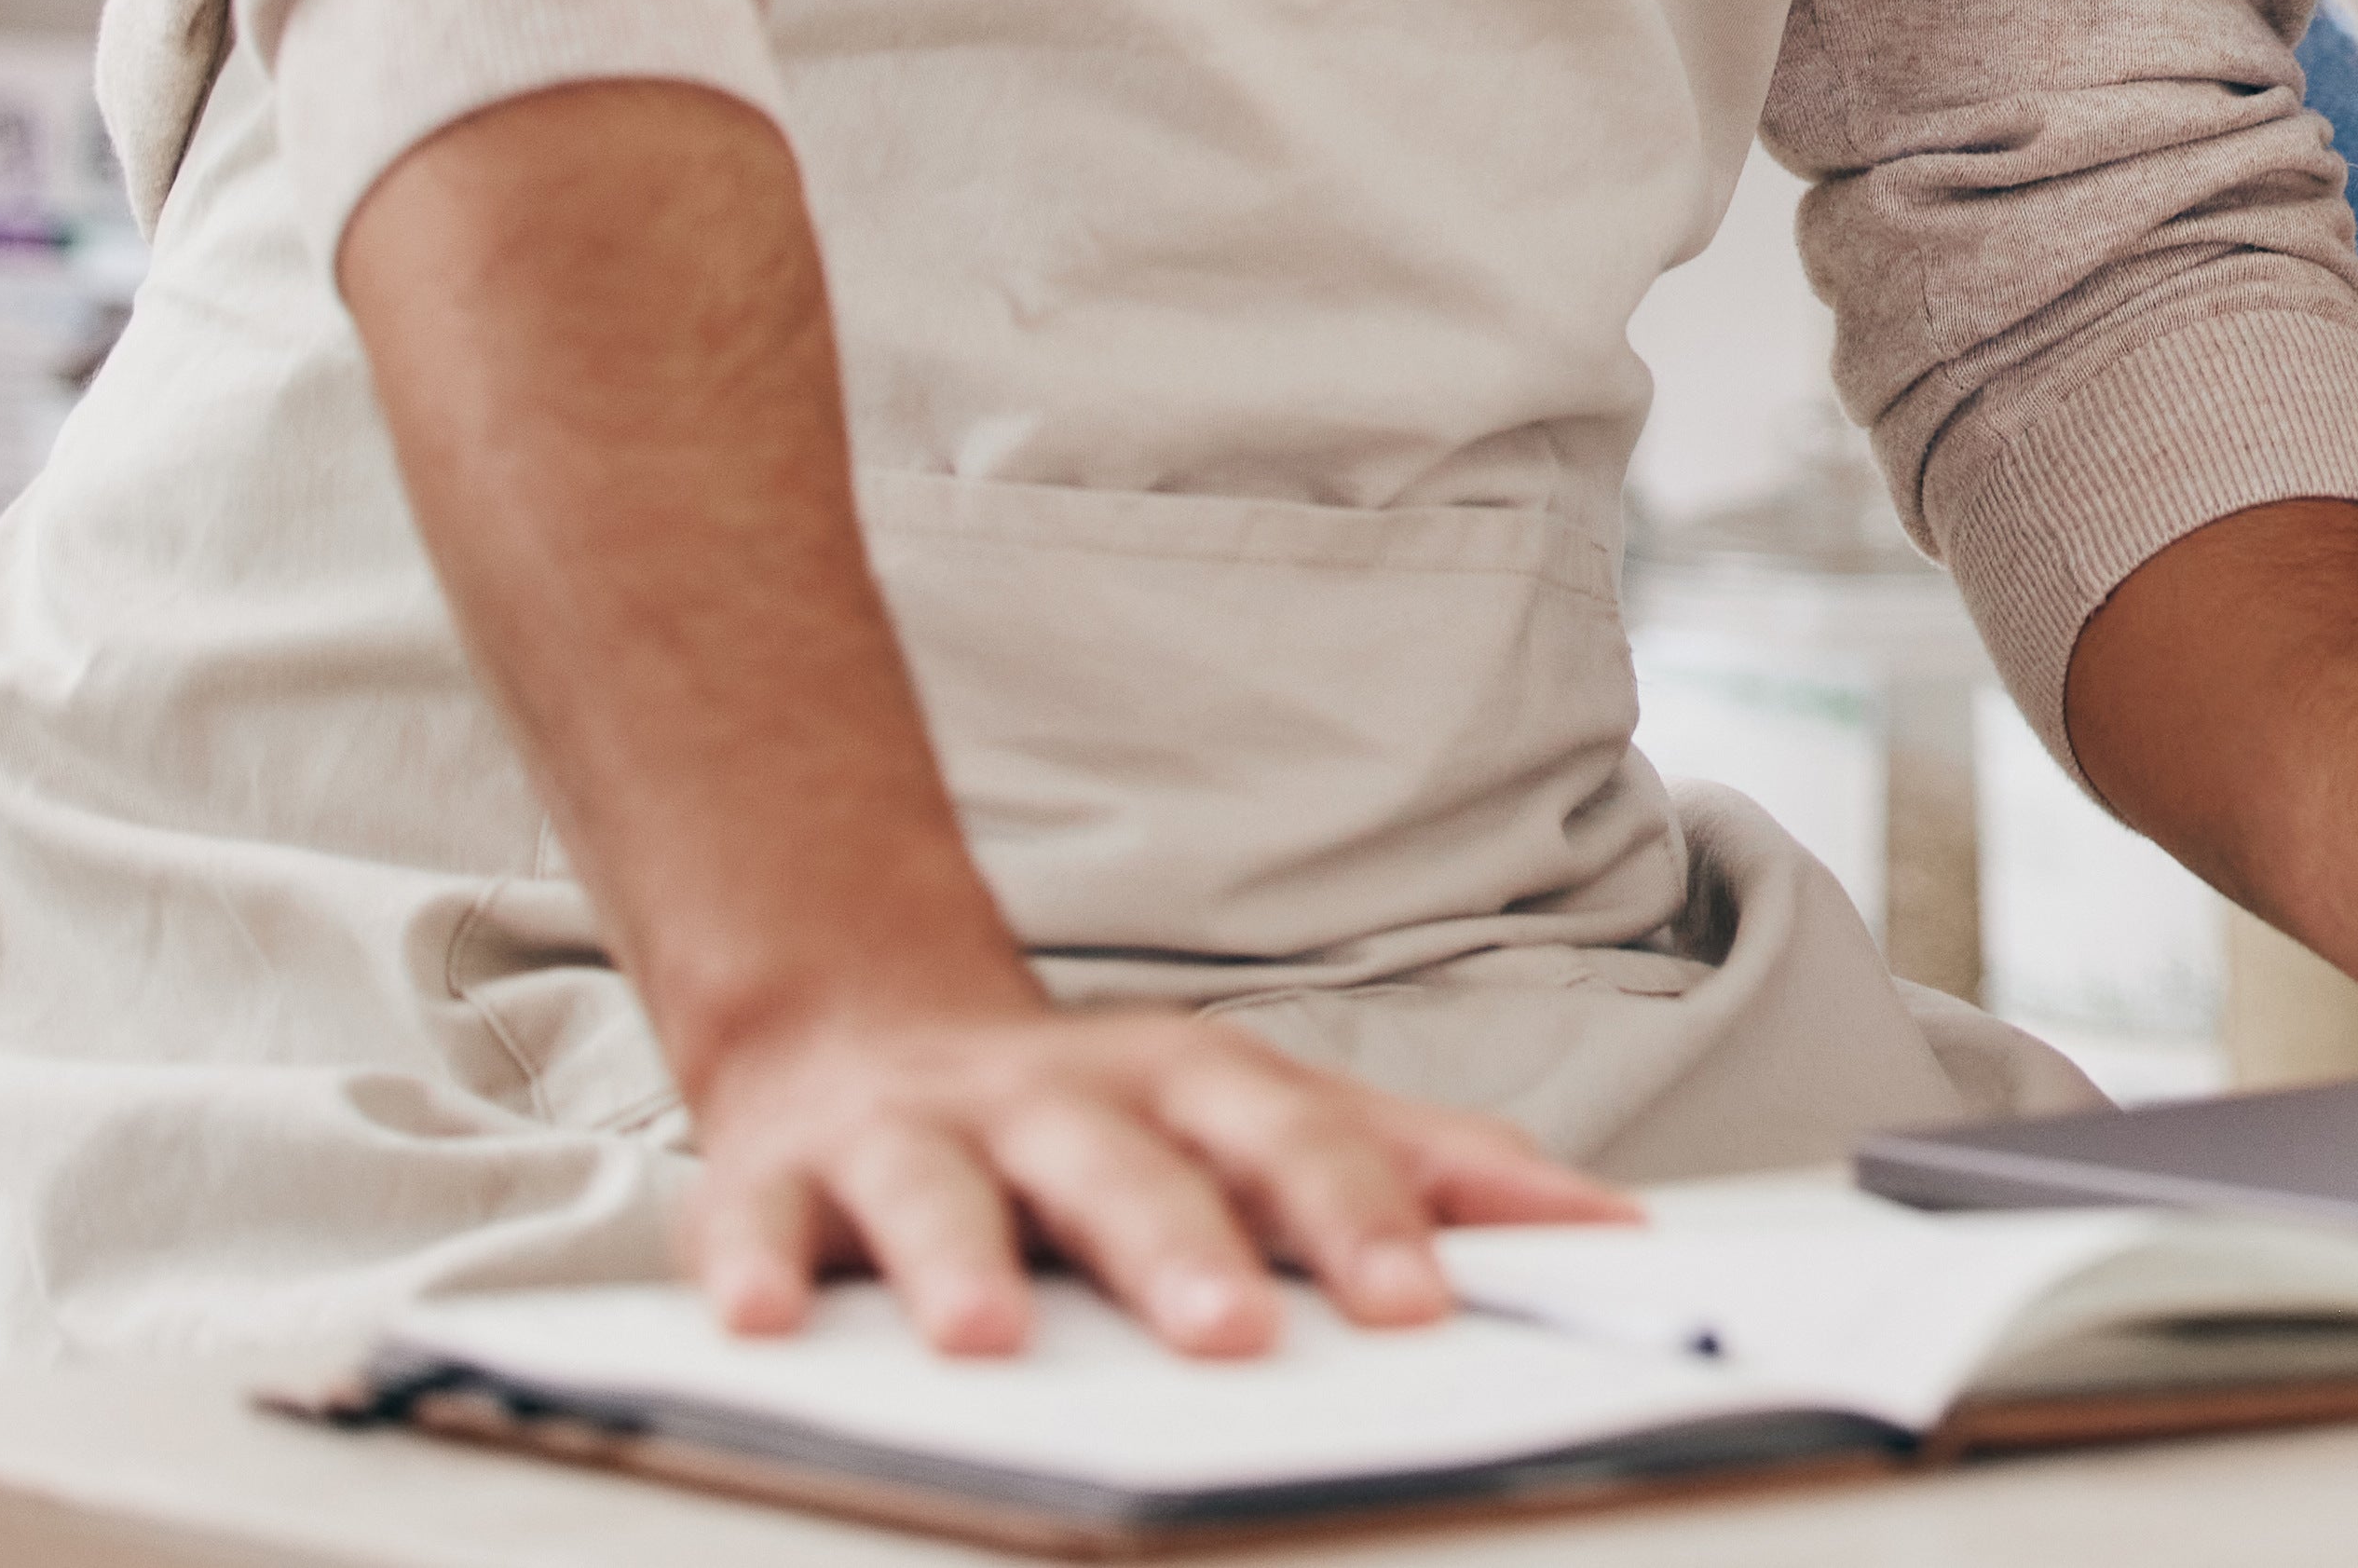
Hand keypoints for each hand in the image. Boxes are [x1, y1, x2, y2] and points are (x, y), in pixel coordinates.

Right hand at [685, 979, 1637, 1358]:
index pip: (1296, 1143)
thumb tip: (1605, 1223)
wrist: (866, 1019)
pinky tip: (764, 1326)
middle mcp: (1061, 1101)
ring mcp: (917, 1135)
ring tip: (991, 1339)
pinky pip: (754, 1228)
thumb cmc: (1106, 1109)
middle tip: (1234, 1335)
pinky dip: (752, 1272)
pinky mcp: (779, 1179)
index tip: (1426, 1305)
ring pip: (946, 1191)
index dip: (1361, 1219)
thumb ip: (1425, 1169)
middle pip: (1132, 1167)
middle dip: (1182, 1249)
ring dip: (966, 1262)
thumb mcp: (1266, 1112)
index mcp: (1192, 1085)